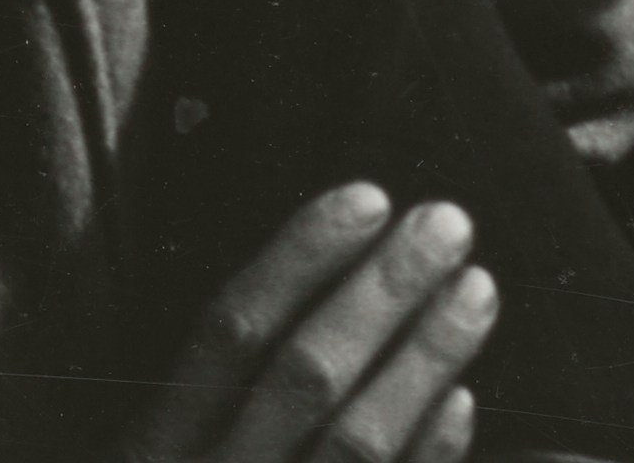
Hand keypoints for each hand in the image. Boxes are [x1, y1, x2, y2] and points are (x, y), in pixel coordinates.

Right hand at [131, 185, 501, 462]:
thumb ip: (202, 410)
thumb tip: (285, 306)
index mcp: (155, 452)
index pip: (229, 331)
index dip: (298, 258)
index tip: (365, 196)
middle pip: (305, 374)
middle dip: (381, 290)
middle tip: (447, 222)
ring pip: (360, 440)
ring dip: (425, 356)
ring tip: (477, 289)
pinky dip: (431, 452)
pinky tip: (466, 399)